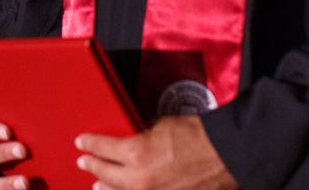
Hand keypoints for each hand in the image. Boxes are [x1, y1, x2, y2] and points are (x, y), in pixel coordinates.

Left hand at [75, 115, 237, 189]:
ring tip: (97, 184)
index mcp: (136, 153)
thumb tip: (135, 135)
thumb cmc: (198, 136)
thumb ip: (142, 132)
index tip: (81, 142)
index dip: (89, 144)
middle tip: (83, 161)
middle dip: (92, 166)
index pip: (102, 148)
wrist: (226, 156)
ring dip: (105, 186)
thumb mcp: (162, 124)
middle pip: (104, 174)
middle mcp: (139, 180)